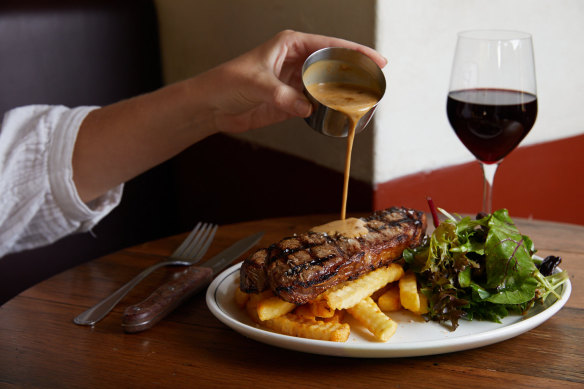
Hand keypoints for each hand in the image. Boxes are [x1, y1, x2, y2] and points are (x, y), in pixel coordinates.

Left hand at [199, 30, 387, 133]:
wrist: (211, 107)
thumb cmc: (227, 83)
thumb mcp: (256, 84)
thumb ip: (283, 95)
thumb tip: (307, 107)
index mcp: (291, 45)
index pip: (330, 45)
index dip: (356, 52)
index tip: (377, 61)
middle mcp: (296, 61)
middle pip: (333, 65)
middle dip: (354, 73)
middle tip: (375, 84)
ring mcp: (295, 82)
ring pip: (326, 86)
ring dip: (342, 94)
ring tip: (363, 101)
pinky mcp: (291, 102)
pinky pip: (315, 104)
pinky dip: (327, 109)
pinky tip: (339, 114)